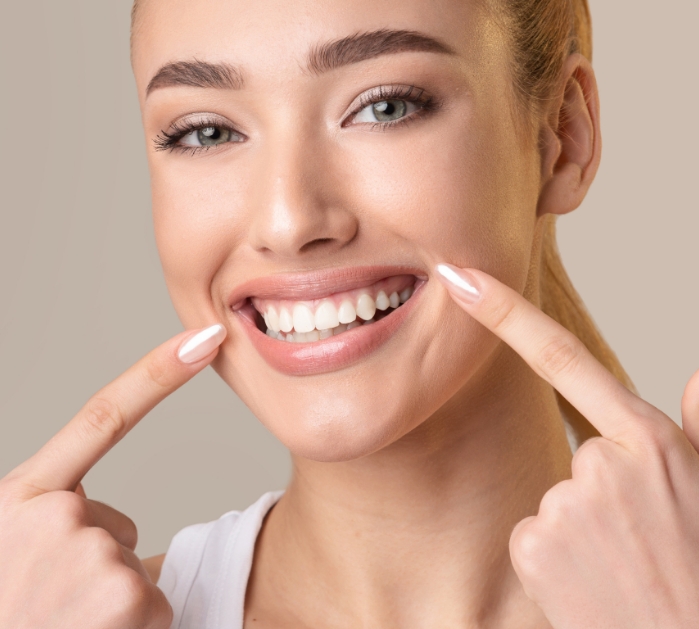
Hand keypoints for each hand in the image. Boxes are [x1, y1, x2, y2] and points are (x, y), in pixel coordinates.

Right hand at [0, 324, 225, 628]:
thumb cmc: (6, 609)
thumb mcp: (8, 550)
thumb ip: (51, 520)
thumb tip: (110, 527)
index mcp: (22, 496)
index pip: (103, 416)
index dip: (158, 373)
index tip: (204, 338)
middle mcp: (56, 515)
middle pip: (115, 524)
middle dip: (93, 565)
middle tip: (44, 606)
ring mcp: (93, 553)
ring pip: (129, 565)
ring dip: (106, 602)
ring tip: (56, 626)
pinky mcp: (126, 597)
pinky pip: (152, 604)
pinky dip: (130, 628)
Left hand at [436, 264, 698, 627]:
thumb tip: (695, 378)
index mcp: (650, 440)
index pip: (563, 357)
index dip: (505, 312)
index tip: (460, 277)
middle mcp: (604, 463)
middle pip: (574, 454)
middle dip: (598, 492)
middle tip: (640, 542)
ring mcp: (566, 503)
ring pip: (551, 497)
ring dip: (579, 529)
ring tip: (623, 567)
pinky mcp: (535, 545)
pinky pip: (531, 535)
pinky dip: (554, 558)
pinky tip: (592, 583)